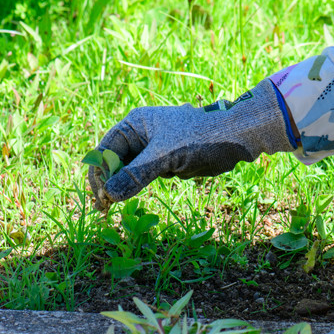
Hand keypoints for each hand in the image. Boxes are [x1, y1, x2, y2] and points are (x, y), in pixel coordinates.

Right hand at [88, 78, 294, 210]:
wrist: (235, 139)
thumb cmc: (201, 138)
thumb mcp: (166, 155)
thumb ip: (137, 174)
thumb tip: (111, 194)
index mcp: (134, 125)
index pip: (105, 151)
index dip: (99, 174)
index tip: (102, 197)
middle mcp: (139, 135)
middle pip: (112, 162)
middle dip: (107, 183)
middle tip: (103, 208)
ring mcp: (151, 149)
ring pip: (126, 172)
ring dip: (120, 188)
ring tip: (110, 208)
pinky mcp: (164, 162)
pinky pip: (142, 177)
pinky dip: (135, 187)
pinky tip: (130, 199)